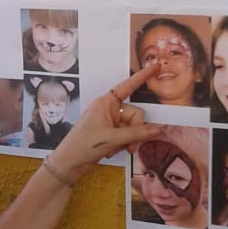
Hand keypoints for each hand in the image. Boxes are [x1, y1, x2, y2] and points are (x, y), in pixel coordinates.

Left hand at [48, 66, 162, 182]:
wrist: (70, 162)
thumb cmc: (84, 145)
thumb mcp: (112, 138)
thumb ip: (137, 134)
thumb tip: (157, 130)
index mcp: (106, 102)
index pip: (128, 86)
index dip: (142, 76)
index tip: (156, 66)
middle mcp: (109, 109)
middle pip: (135, 115)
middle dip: (135, 132)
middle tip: (128, 146)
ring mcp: (110, 122)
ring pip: (133, 128)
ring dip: (128, 141)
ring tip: (114, 149)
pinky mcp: (110, 133)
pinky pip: (126, 136)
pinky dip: (123, 145)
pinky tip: (110, 152)